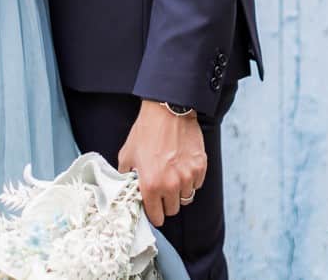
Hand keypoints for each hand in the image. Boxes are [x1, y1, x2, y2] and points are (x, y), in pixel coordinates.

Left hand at [118, 100, 206, 225]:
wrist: (167, 110)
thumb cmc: (146, 132)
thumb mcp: (127, 156)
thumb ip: (126, 178)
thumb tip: (127, 190)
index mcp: (150, 185)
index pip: (156, 216)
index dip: (154, 214)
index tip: (154, 210)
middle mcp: (171, 185)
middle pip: (173, 210)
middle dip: (167, 203)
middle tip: (162, 191)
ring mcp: (188, 175)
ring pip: (187, 197)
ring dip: (180, 192)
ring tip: (173, 178)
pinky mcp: (200, 166)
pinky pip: (197, 184)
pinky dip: (191, 180)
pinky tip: (183, 168)